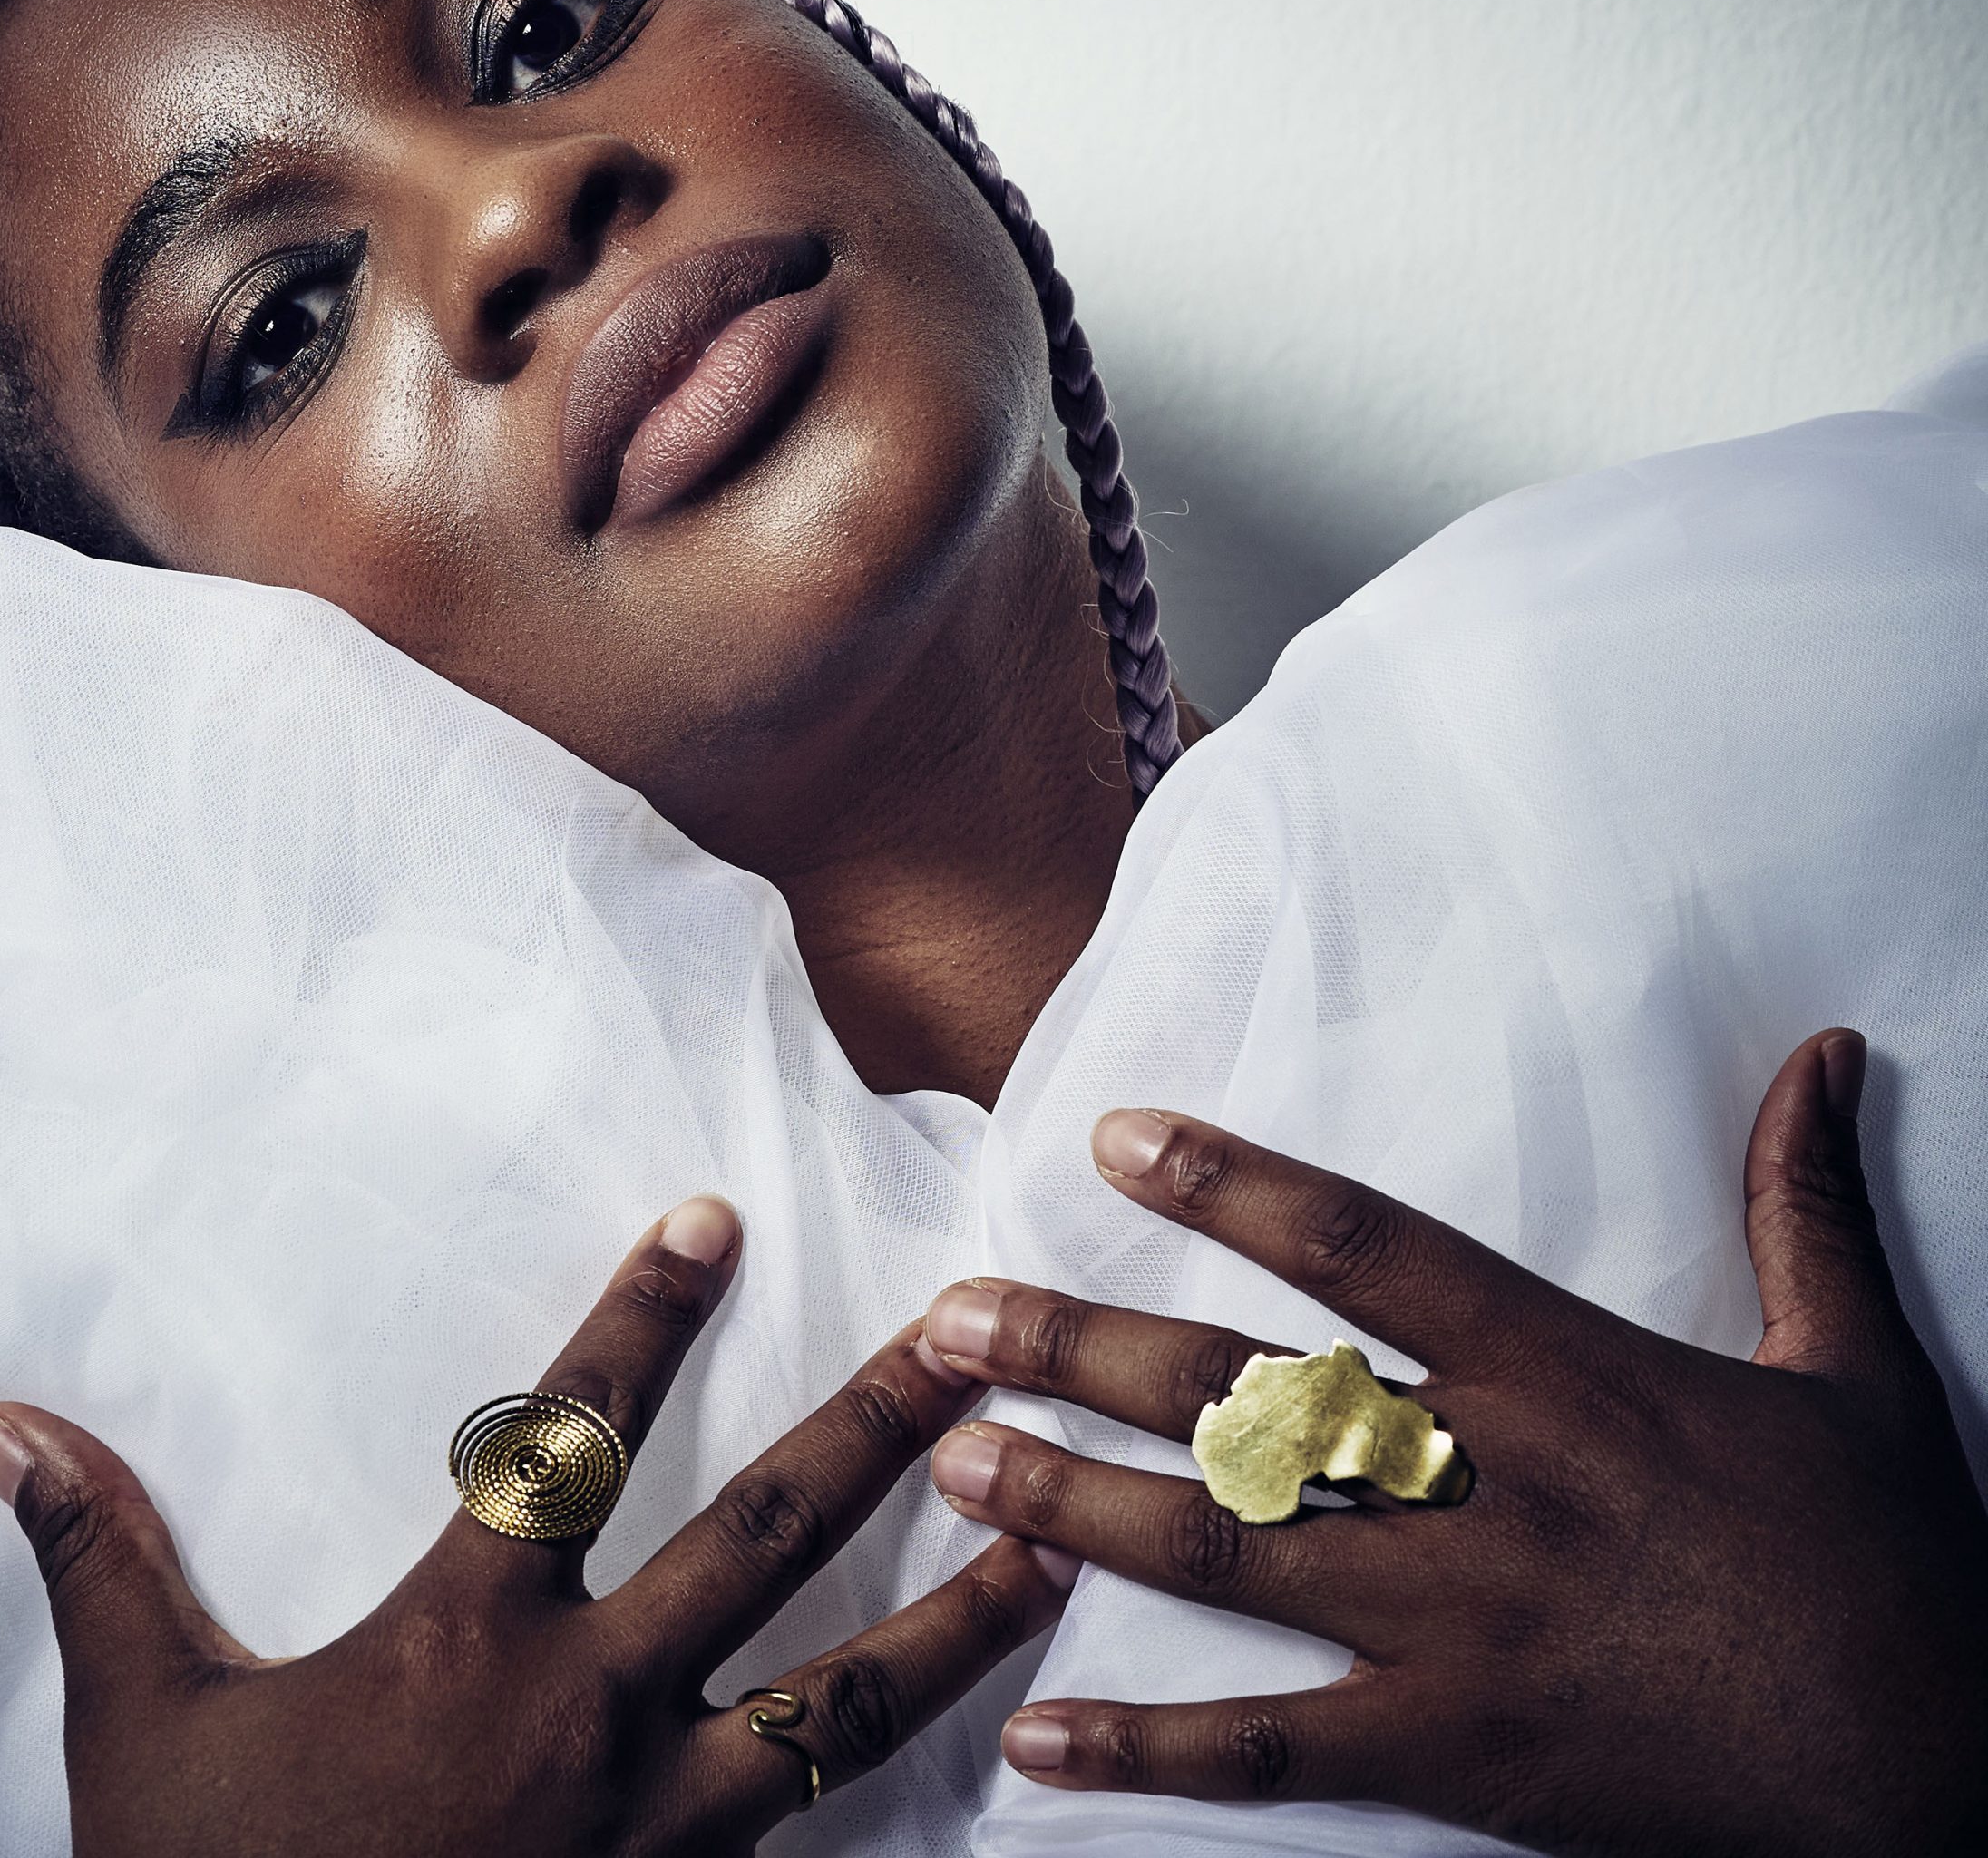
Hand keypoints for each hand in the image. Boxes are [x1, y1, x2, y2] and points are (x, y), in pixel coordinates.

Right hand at [0, 1196, 1074, 1856]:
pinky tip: (1013, 1762)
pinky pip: (832, 1851)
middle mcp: (594, 1714)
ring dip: (966, 1612)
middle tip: (977, 1330)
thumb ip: (101, 1558)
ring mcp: (664, 1830)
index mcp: (469, 1640)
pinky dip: (922, 1806)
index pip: (566, 1436)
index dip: (639, 1318)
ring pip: (850, 1701)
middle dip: (876, 1423)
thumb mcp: (143, 1734)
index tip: (716, 1215)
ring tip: (1065, 1534)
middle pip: (764, 1535)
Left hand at [921, 1031, 1987, 1854]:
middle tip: (949, 1320)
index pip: (1370, 1253)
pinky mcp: (1459, 1760)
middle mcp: (1490, 1492)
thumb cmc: (1890, 1568)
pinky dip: (1148, 1745)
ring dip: (1073, 1509)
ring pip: (1231, 1557)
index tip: (1114, 1137)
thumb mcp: (1859, 1368)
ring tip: (952, 1464)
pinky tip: (1032, 1730)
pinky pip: (1276, 1754)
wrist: (1947, 1782)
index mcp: (1569, 1379)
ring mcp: (1463, 1634)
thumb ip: (1799, 1203)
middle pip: (1249, 1406)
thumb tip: (1821, 1054)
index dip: (1236, 1184)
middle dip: (1085, 1354)